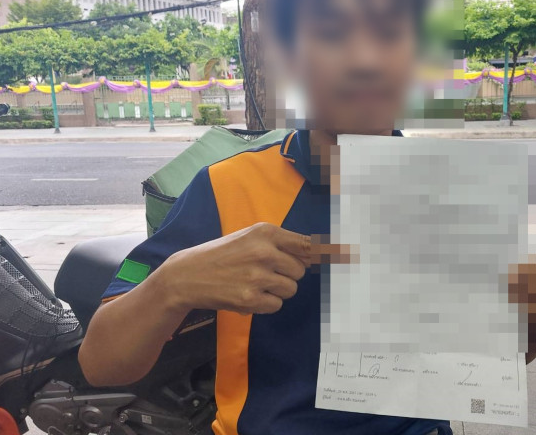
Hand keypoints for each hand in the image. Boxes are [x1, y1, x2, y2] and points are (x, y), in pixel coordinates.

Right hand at [157, 222, 348, 314]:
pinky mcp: (251, 298)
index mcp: (265, 231)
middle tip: (267, 274)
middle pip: (301, 270)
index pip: (308, 244)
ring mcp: (258, 276)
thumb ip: (280, 243)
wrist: (187, 275)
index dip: (327, 253)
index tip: (348, 255)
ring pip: (290, 289)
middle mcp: (264, 251)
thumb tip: (318, 253)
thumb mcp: (249, 237)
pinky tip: (247, 295)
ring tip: (254, 284)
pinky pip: (276, 305)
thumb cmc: (221, 254)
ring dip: (277, 291)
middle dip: (288, 275)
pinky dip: (266, 304)